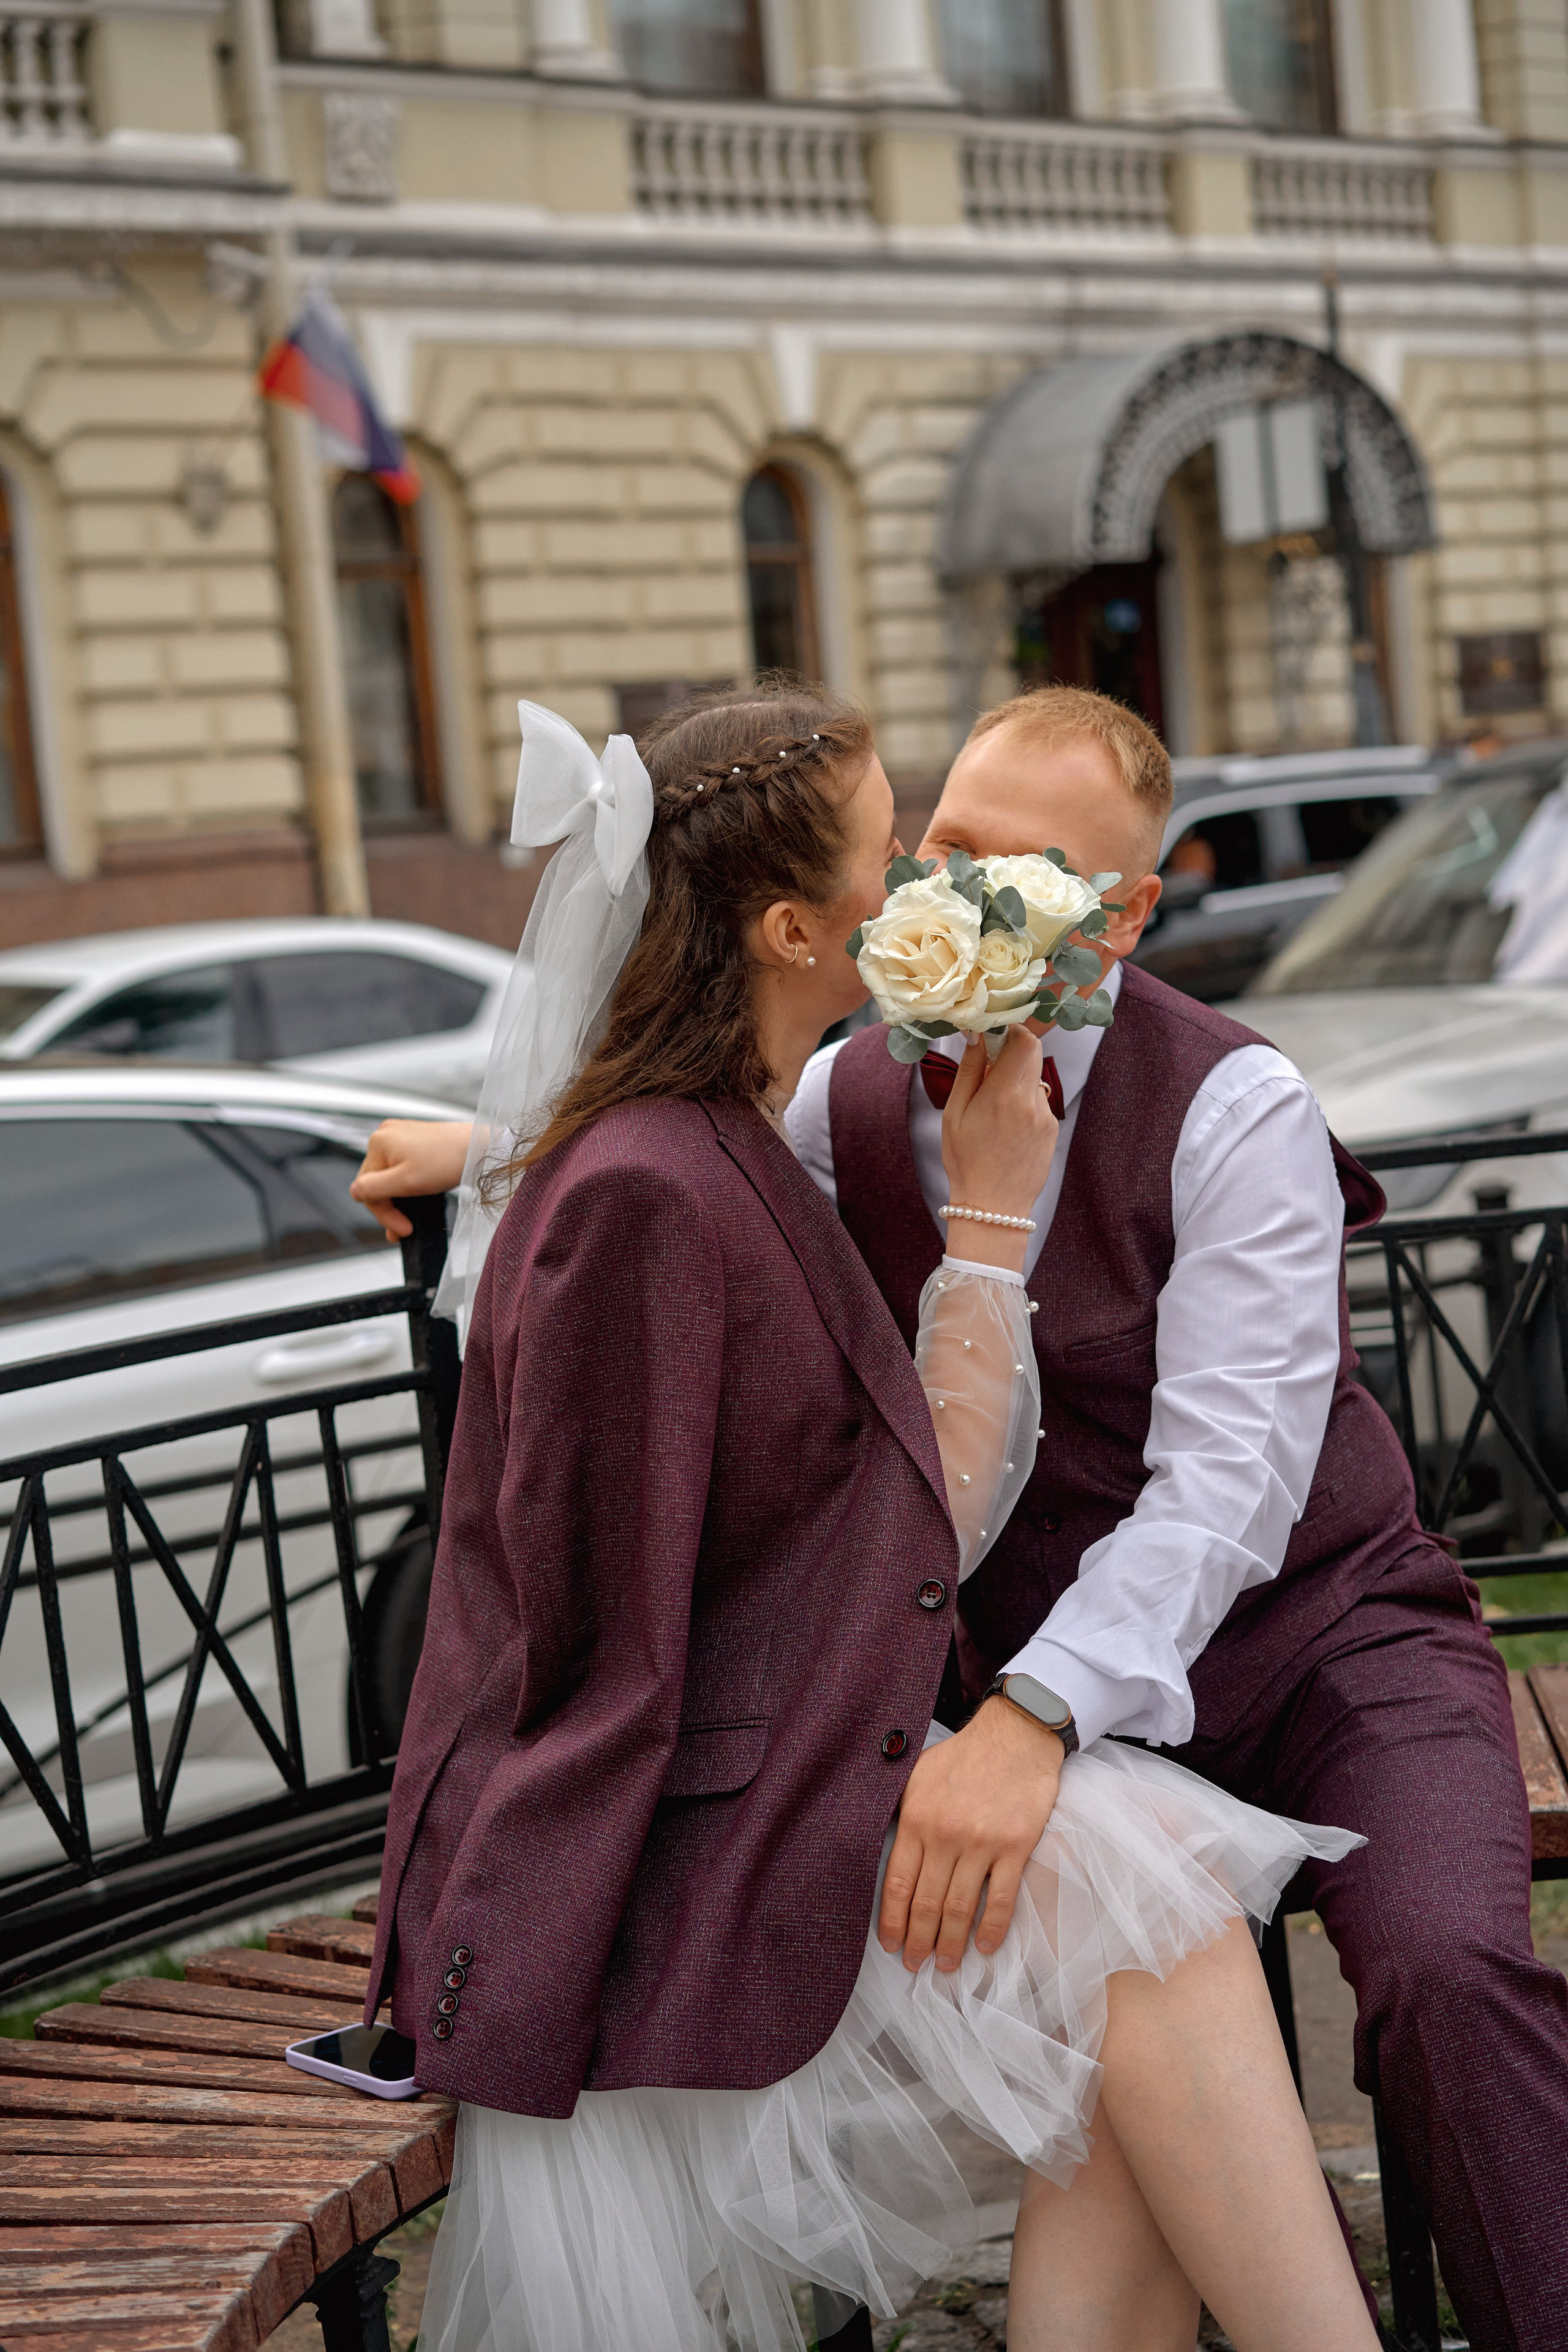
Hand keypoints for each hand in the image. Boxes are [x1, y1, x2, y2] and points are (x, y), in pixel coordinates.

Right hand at [350, 1119, 472, 1239]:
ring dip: (398, 1200)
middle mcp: (386, 1135)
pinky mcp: (416, 1141)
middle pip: (377, 1182)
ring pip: (390, 1177)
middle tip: (405, 1229)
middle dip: (390, 1208)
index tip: (402, 1228)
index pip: (366, 1187)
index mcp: (378, 1142)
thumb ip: (373, 1189)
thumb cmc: (447, 1161)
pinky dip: (408, 1186)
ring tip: (410, 1219)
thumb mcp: (405, 1182)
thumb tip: (355, 1193)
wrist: (480, 1148)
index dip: (383, 1212)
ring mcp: (401, 1137)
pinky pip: (403, 1168)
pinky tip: (417, 1198)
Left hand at [878, 1699, 1062, 1972]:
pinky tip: (984, 1947)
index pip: (897, 1883)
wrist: (1015, 1736)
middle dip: (918, 1940)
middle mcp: (945, 1835)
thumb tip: (884, 1850)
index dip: (892, 1920)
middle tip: (915, 1965)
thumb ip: (901, 1814)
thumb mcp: (917, 1776)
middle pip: (926, 1903)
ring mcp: (981, 1843)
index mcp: (916, 1818)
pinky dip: (991, 1929)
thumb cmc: (964, 1756)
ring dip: (951, 1943)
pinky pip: (1000, 1899)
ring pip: (960, 1907)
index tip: (890, 1944)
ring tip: (946, 1966)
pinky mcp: (1014, 1848)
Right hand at [940, 1028, 1057, 1271]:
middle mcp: (1032, 1102)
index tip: (993, 1034)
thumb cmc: (967, 1161)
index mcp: (1005, 1094)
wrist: (993, 1207)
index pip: (1025, 1040)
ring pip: (1033, 1080)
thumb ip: (970, 1070)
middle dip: (1011, 1053)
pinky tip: (1004, 1128)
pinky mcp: (1052, 1130)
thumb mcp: (955, 1113)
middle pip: (1033, 1055)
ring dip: (1015, 1081)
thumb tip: (978, 1035)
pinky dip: (1022, 1103)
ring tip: (992, 1109)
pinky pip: (1038, 1103)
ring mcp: (1046, 1117)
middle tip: (989, 1067)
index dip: (1011, 1029)